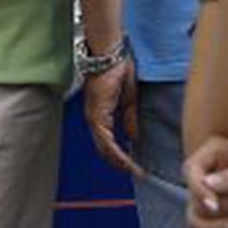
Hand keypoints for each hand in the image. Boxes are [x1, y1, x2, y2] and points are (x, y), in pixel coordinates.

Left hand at [83, 57, 141, 176]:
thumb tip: (133, 136)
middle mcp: (94, 118)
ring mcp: (94, 118)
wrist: (110, 55)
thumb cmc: (117, 69)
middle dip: (119, 163)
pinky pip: (105, 140)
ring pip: (104, 148)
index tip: (133, 165)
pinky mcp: (96, 115)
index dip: (120, 155)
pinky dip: (116, 152)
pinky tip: (126, 159)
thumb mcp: (129, 99)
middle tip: (134, 172)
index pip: (108, 141)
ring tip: (132, 170)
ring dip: (118, 161)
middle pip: (104, 149)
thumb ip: (129, 119)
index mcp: (101, 114)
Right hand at [184, 134, 227, 227]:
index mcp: (215, 149)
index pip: (192, 169)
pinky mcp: (202, 208)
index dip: (199, 189)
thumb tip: (208, 181)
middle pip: (198, 195)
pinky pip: (198, 223)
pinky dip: (218, 227)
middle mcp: (203, 168)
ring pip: (198, 211)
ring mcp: (200, 189)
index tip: (214, 205)